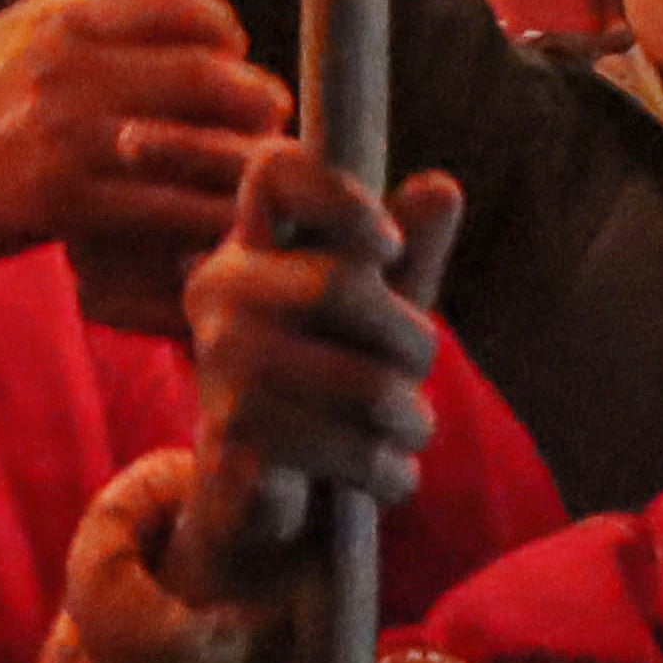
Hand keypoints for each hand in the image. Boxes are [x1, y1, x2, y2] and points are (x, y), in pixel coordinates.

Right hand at [0, 0, 294, 272]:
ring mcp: (70, 136)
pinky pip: (171, 209)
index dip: (223, 26)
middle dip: (255, 96)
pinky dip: (209, 216)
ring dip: (245, 160)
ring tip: (258, 168)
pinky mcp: (70, 201)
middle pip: (206, 71)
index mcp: (56, 16)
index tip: (233, 50)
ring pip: (201, 143)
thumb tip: (180, 21)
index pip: (175, 1)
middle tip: (269, 113)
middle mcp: (67, 67)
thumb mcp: (14, 35)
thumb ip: (90, 20)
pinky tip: (221, 221)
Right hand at [162, 139, 464, 624]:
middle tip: (416, 369)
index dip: (337, 193)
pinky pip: (353, 451)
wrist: (256, 489)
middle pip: (339, 283)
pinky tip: (385, 473)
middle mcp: (220, 291)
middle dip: (411, 340)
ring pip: (365, 384)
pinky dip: (389, 471)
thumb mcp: (376, 310)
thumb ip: (410, 254)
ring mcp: (221, 366)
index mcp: (251, 245)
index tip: (388, 244)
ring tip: (407, 430)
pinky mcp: (236, 442)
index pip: (275, 173)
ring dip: (412, 420)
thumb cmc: (326, 377)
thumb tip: (442, 186)